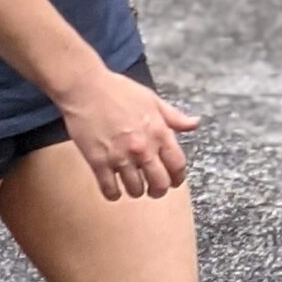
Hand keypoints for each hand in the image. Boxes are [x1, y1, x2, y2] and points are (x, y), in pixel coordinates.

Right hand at [59, 66, 199, 201]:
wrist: (86, 88)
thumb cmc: (118, 91)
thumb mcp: (153, 100)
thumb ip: (174, 117)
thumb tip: (194, 123)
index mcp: (159, 132)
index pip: (178, 165)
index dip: (178, 177)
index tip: (174, 181)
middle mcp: (143, 148)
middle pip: (160, 183)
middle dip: (159, 190)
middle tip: (154, 189)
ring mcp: (120, 156)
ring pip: (136, 190)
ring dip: (136, 191)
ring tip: (133, 185)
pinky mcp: (98, 162)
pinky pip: (110, 189)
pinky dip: (113, 193)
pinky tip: (113, 188)